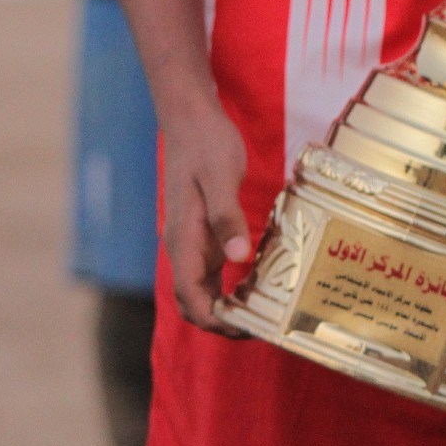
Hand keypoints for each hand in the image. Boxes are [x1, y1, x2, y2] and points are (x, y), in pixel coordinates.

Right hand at [161, 96, 251, 330]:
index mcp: (182, 238)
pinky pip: (213, 270)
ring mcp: (193, 240)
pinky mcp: (204, 231)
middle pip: (194, 301)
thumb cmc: (205, 143)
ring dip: (226, 307)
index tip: (244, 329)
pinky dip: (230, 285)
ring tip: (263, 314)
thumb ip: (226, 217)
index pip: (190, 296)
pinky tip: (258, 284)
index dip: (213, 320)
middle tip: (261, 327)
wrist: (191, 117)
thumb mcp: (219, 176)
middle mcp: (183, 246)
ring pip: (203, 289)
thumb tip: (238, 258)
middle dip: (221, 322)